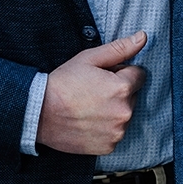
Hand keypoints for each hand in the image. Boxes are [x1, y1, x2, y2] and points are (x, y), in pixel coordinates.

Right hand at [36, 31, 147, 154]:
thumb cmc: (63, 83)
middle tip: (94, 91)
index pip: (138, 75)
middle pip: (132, 96)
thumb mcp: (89, 58)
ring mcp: (117, 132)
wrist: (39, 112)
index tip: (104, 76)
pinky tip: (89, 121)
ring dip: (114, 110)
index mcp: (122, 88)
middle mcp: (124, 112)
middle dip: (119, 92)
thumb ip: (119, 48)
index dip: (121, 72)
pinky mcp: (109, 146)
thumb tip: (142, 37)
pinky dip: (106, 128)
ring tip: (89, 107)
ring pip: (124, 115)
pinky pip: (115, 132)